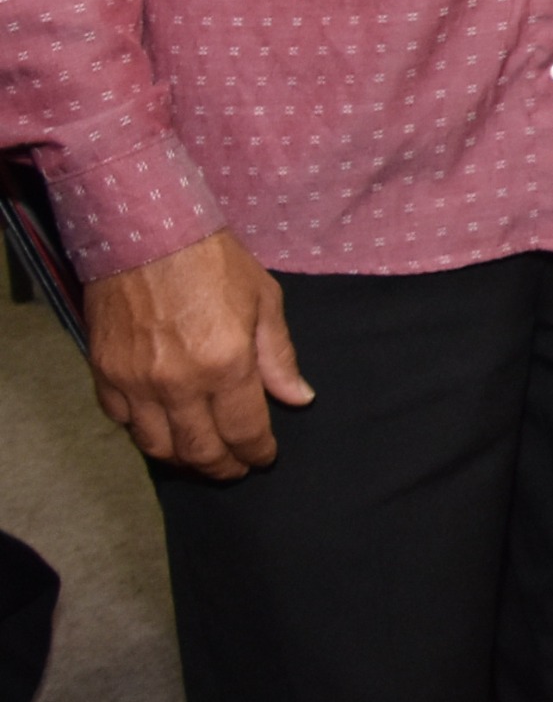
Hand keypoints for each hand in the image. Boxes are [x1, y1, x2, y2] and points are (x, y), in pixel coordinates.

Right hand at [86, 228, 309, 477]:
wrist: (145, 234)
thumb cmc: (214, 262)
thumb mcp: (264, 301)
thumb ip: (279, 357)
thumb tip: (298, 399)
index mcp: (225, 365)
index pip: (244, 432)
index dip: (258, 452)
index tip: (265, 457)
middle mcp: (178, 384)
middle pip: (200, 451)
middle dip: (223, 467)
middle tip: (236, 468)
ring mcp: (135, 383)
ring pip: (157, 447)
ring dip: (184, 459)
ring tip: (203, 456)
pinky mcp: (104, 374)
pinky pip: (123, 422)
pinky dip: (144, 433)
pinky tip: (164, 428)